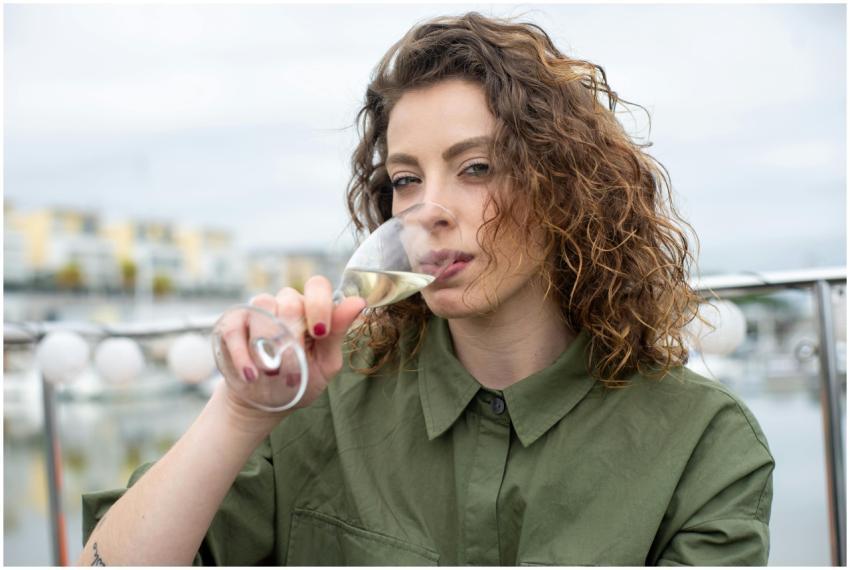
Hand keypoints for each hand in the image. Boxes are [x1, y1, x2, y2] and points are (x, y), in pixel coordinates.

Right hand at [216, 275, 366, 425]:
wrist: (265, 401)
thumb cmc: (300, 381)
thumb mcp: (325, 362)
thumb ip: (338, 332)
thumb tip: (358, 302)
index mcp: (312, 310)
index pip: (317, 286)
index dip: (319, 304)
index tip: (319, 333)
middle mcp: (285, 304)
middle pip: (290, 299)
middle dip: (293, 335)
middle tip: (292, 365)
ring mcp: (257, 311)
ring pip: (262, 307)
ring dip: (267, 343)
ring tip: (270, 372)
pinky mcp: (233, 324)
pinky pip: (235, 327)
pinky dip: (241, 353)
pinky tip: (250, 374)